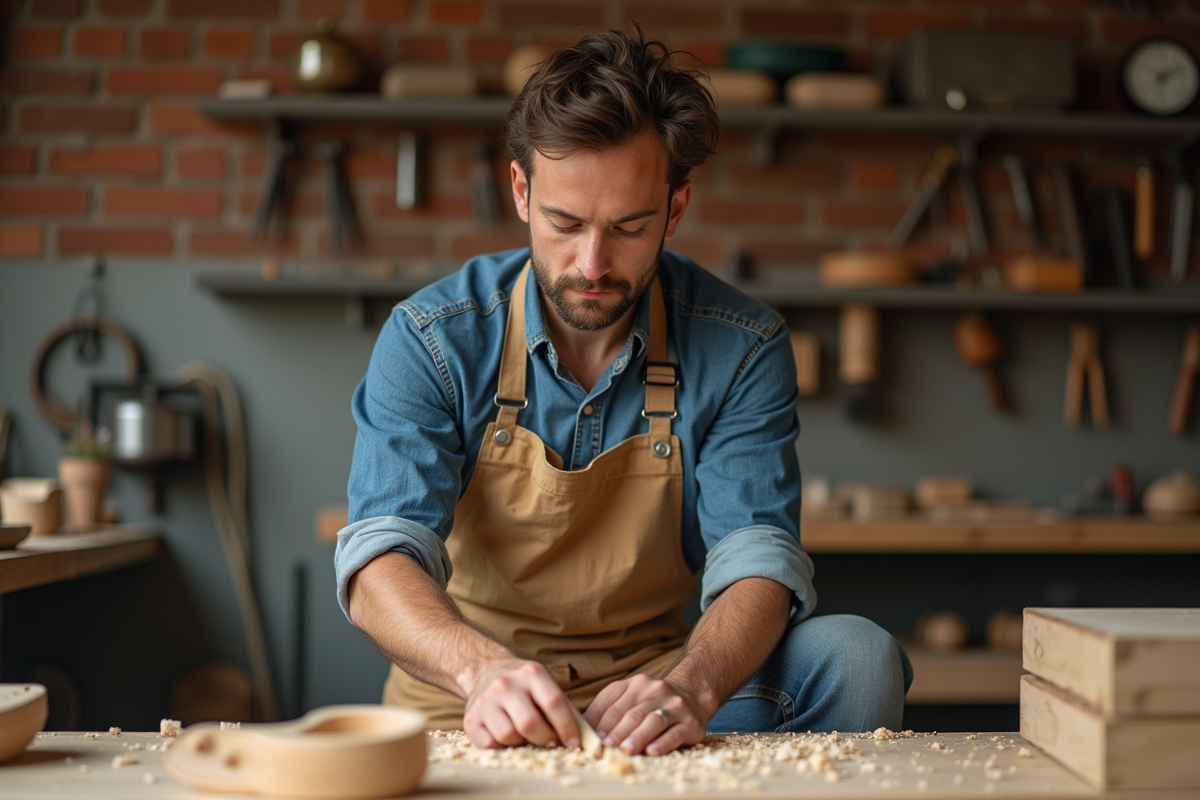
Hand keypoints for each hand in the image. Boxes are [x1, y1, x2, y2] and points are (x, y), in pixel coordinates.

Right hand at [463, 658, 580, 749]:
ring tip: (525, 735)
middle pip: (530, 724)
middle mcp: (505, 684)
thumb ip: (562, 708)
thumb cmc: (524, 685)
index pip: (554, 703)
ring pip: (509, 735)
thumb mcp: (544, 685)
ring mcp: (485, 701)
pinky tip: (508, 737)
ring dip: (522, 742)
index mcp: (531, 673)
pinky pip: (491, 744)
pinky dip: (503, 747)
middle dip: (544, 738)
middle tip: (548, 740)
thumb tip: (583, 739)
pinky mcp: (471, 718)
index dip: (567, 727)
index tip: (575, 743)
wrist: (485, 670)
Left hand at [584, 673, 706, 755]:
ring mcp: (674, 705)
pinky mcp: (690, 721)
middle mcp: (655, 690)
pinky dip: (662, 743)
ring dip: (637, 737)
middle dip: (616, 732)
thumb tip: (583, 728)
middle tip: (605, 748)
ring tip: (625, 751)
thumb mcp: (631, 697)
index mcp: (635, 684)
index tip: (591, 738)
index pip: (612, 702)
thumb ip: (609, 709)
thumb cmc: (653, 702)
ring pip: (653, 721)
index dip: (600, 721)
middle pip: (632, 713)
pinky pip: (675, 732)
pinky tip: (652, 751)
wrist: (693, 693)